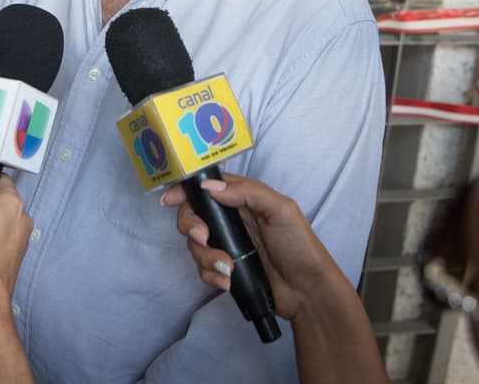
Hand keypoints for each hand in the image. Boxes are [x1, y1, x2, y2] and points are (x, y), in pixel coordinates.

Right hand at [161, 173, 337, 322]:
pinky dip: (211, 275)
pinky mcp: (225, 269)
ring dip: (206, 257)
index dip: (186, 191)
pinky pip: (204, 269)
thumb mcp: (281, 210)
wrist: (308, 291)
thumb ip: (247, 193)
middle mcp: (230, 220)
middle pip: (193, 216)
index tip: (171, 199)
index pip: (208, 187)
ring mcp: (227, 245)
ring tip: (228, 268)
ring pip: (196, 246)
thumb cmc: (299, 245)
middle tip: (203, 237)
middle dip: (191, 227)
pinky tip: (228, 281)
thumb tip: (210, 187)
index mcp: (242, 199)